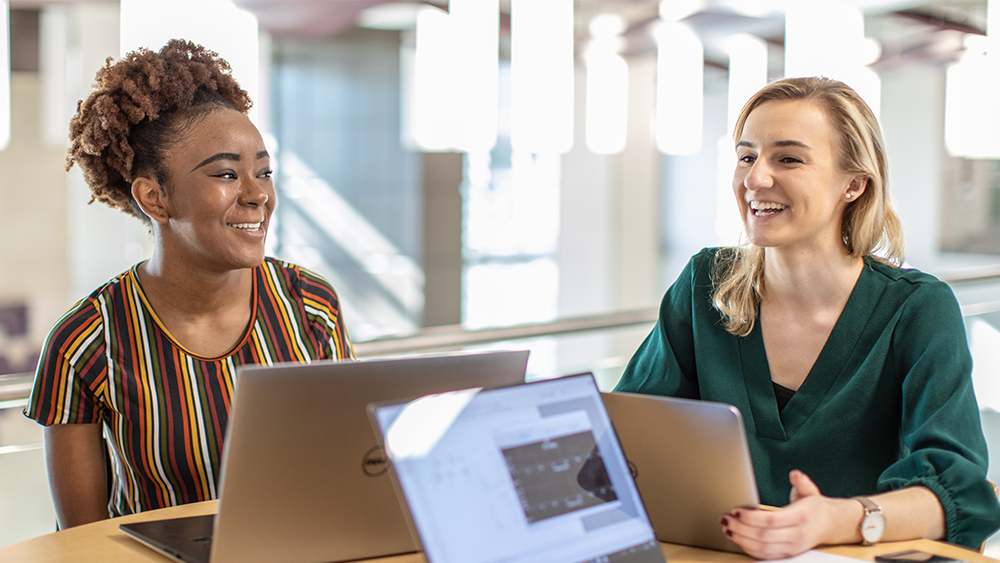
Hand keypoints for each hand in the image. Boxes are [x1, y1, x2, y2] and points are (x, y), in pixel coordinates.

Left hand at [721, 470, 858, 559]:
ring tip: (727, 529)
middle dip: (740, 528)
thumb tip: (796, 475)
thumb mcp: (810, 490)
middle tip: (724, 519)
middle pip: (763, 536)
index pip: (772, 520)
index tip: (735, 511)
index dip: (751, 517)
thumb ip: (802, 482)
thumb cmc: (814, 506)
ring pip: (763, 549)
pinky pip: (766, 555)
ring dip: (741, 540)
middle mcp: (797, 535)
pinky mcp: (788, 554)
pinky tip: (738, 539)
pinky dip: (749, 549)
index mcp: (801, 517)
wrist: (830, 525)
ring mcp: (793, 547)